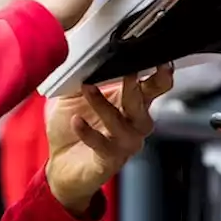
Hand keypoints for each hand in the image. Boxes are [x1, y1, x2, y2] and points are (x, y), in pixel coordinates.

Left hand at [46, 67, 174, 214]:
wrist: (59, 165)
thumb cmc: (71, 125)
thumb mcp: (73, 93)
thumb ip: (83, 74)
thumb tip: (85, 55)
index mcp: (130, 103)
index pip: (153, 87)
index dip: (161, 75)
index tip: (160, 61)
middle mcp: (133, 124)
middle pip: (144, 105)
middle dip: (137, 88)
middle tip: (129, 73)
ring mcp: (124, 144)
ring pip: (123, 125)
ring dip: (105, 105)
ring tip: (88, 88)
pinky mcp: (109, 160)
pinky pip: (102, 145)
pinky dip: (89, 132)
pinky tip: (76, 121)